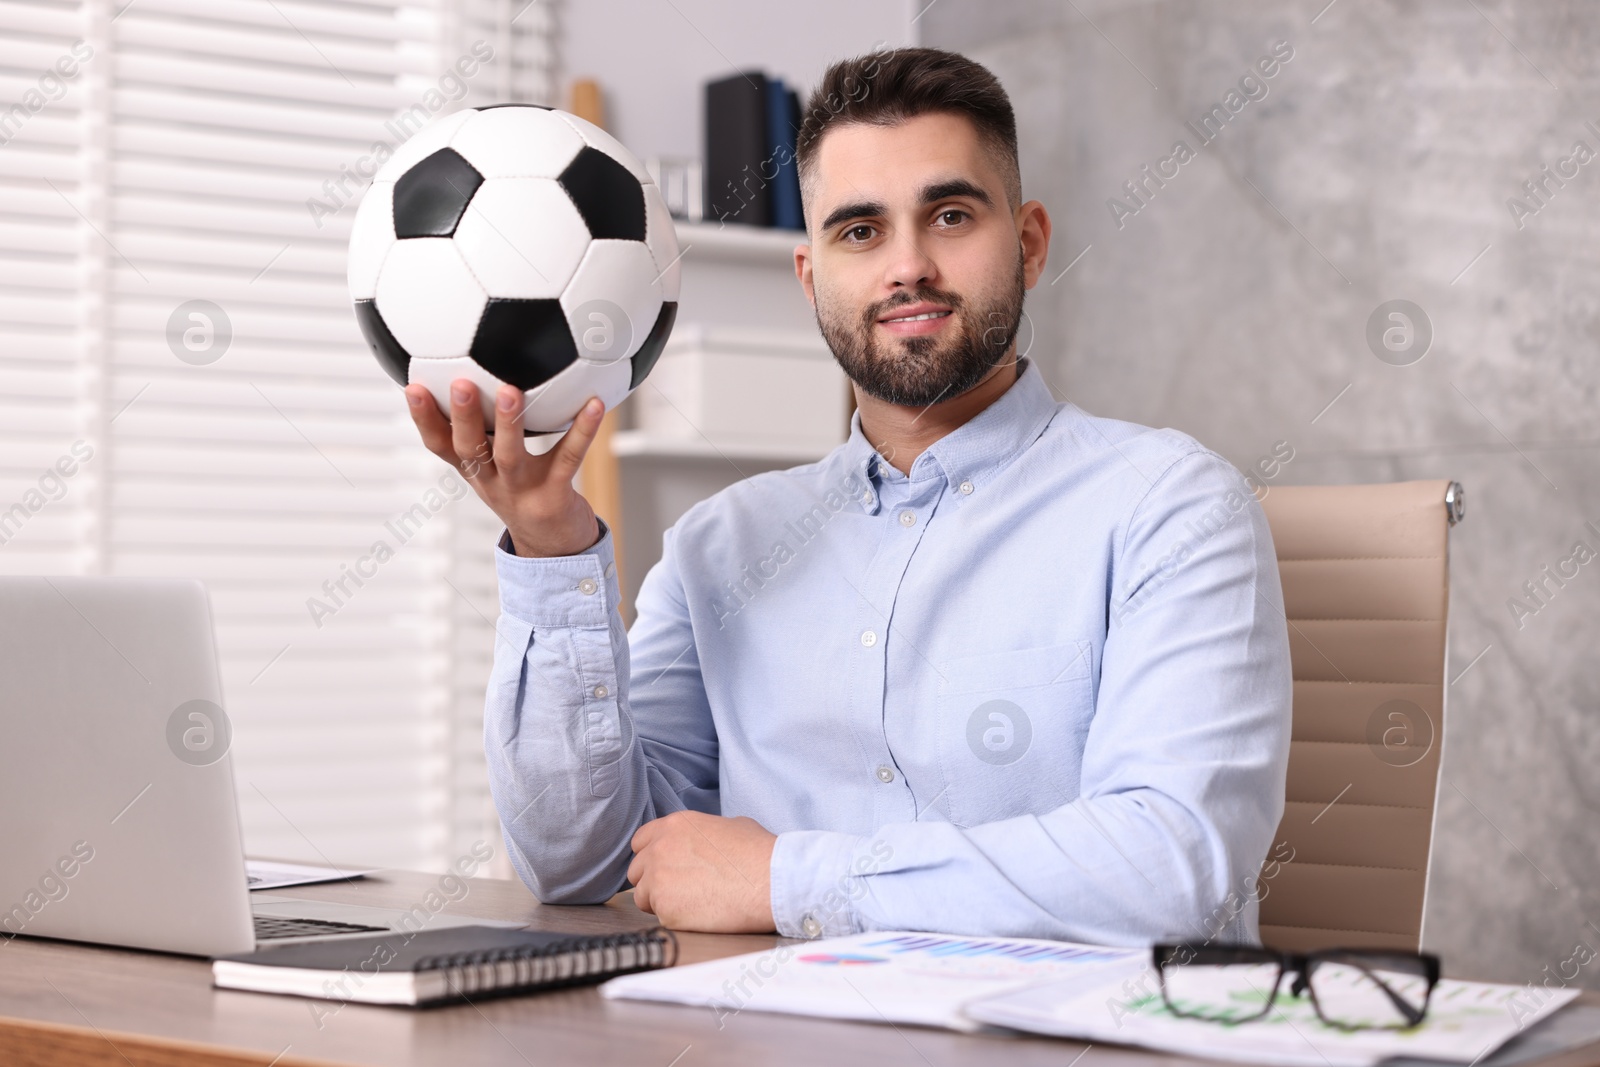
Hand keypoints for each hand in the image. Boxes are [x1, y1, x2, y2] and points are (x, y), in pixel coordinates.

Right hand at [406, 380, 603, 557]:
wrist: (554, 548)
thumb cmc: (524, 495)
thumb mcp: (494, 468)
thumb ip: (484, 431)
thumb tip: (471, 377)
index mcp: (476, 471)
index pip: (440, 445)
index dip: (423, 419)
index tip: (412, 387)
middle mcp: (494, 482)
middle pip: (470, 450)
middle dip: (462, 418)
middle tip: (460, 384)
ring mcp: (524, 491)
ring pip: (510, 457)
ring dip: (509, 424)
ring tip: (511, 391)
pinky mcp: (555, 496)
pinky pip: (568, 459)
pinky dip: (582, 432)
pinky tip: (594, 406)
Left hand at [627, 812, 776, 932]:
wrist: (771, 881)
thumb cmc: (759, 853)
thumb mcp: (730, 825)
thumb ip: (702, 832)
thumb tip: (703, 842)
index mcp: (674, 825)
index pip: (640, 842)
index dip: (652, 857)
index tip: (664, 868)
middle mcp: (660, 849)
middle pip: (636, 871)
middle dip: (653, 881)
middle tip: (679, 890)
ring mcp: (659, 880)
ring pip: (643, 897)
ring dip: (661, 902)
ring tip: (692, 904)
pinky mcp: (666, 910)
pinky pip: (660, 918)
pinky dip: (676, 920)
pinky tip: (700, 914)